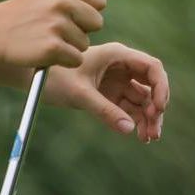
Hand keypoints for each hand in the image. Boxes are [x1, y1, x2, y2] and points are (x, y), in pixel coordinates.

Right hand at [0, 0, 122, 68]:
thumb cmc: (27, 9)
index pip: (99, 1)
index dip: (85, 10)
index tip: (65, 12)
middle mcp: (61, 0)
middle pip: (97, 23)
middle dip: (81, 28)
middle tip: (54, 27)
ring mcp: (56, 24)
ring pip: (86, 43)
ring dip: (70, 45)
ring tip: (46, 37)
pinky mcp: (52, 48)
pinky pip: (76, 59)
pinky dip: (64, 60)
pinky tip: (45, 52)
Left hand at [45, 42, 168, 142]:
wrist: (33, 78)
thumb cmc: (54, 78)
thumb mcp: (80, 94)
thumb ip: (104, 111)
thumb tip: (129, 130)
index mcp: (117, 55)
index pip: (152, 67)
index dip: (161, 87)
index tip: (159, 109)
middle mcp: (121, 66)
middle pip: (151, 85)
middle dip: (156, 107)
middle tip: (153, 131)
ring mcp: (117, 80)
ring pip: (143, 99)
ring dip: (148, 118)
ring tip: (148, 139)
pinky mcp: (110, 94)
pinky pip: (131, 108)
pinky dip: (137, 121)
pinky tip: (140, 136)